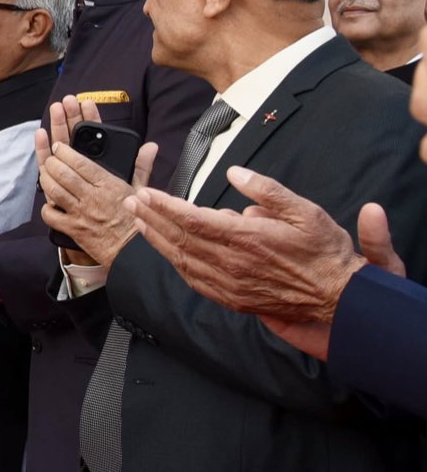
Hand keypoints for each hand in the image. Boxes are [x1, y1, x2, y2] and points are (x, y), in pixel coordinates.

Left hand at [37, 99, 159, 267]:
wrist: (135, 252)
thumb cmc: (138, 220)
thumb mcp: (142, 191)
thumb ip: (142, 166)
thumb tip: (150, 147)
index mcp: (109, 186)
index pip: (82, 163)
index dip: (66, 152)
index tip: (59, 147)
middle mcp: (93, 198)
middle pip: (64, 174)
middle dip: (52, 163)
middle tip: (50, 158)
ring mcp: (81, 214)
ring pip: (55, 191)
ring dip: (46, 180)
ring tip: (45, 173)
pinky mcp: (74, 229)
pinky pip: (51, 216)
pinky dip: (46, 208)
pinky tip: (48, 203)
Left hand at [125, 169, 400, 359]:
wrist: (338, 297)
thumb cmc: (323, 252)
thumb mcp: (305, 211)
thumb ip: (267, 190)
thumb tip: (234, 172)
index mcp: (247, 238)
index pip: (193, 219)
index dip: (165, 206)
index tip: (147, 193)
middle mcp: (232, 263)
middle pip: (181, 239)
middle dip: (152, 218)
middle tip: (132, 202)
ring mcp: (230, 284)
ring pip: (183, 260)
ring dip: (157, 240)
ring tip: (140, 222)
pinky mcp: (232, 299)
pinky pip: (194, 280)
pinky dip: (176, 263)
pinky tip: (167, 252)